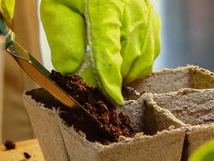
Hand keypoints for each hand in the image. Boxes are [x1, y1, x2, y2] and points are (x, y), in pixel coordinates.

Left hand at [41, 0, 160, 104]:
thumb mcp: (58, 11)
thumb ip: (63, 41)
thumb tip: (74, 74)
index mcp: (106, 4)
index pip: (109, 46)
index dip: (110, 76)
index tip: (110, 97)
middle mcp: (134, 10)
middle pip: (127, 58)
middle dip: (110, 78)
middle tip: (91, 81)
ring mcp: (148, 18)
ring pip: (141, 62)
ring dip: (122, 74)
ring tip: (103, 70)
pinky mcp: (155, 25)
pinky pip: (148, 58)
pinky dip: (133, 66)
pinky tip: (118, 60)